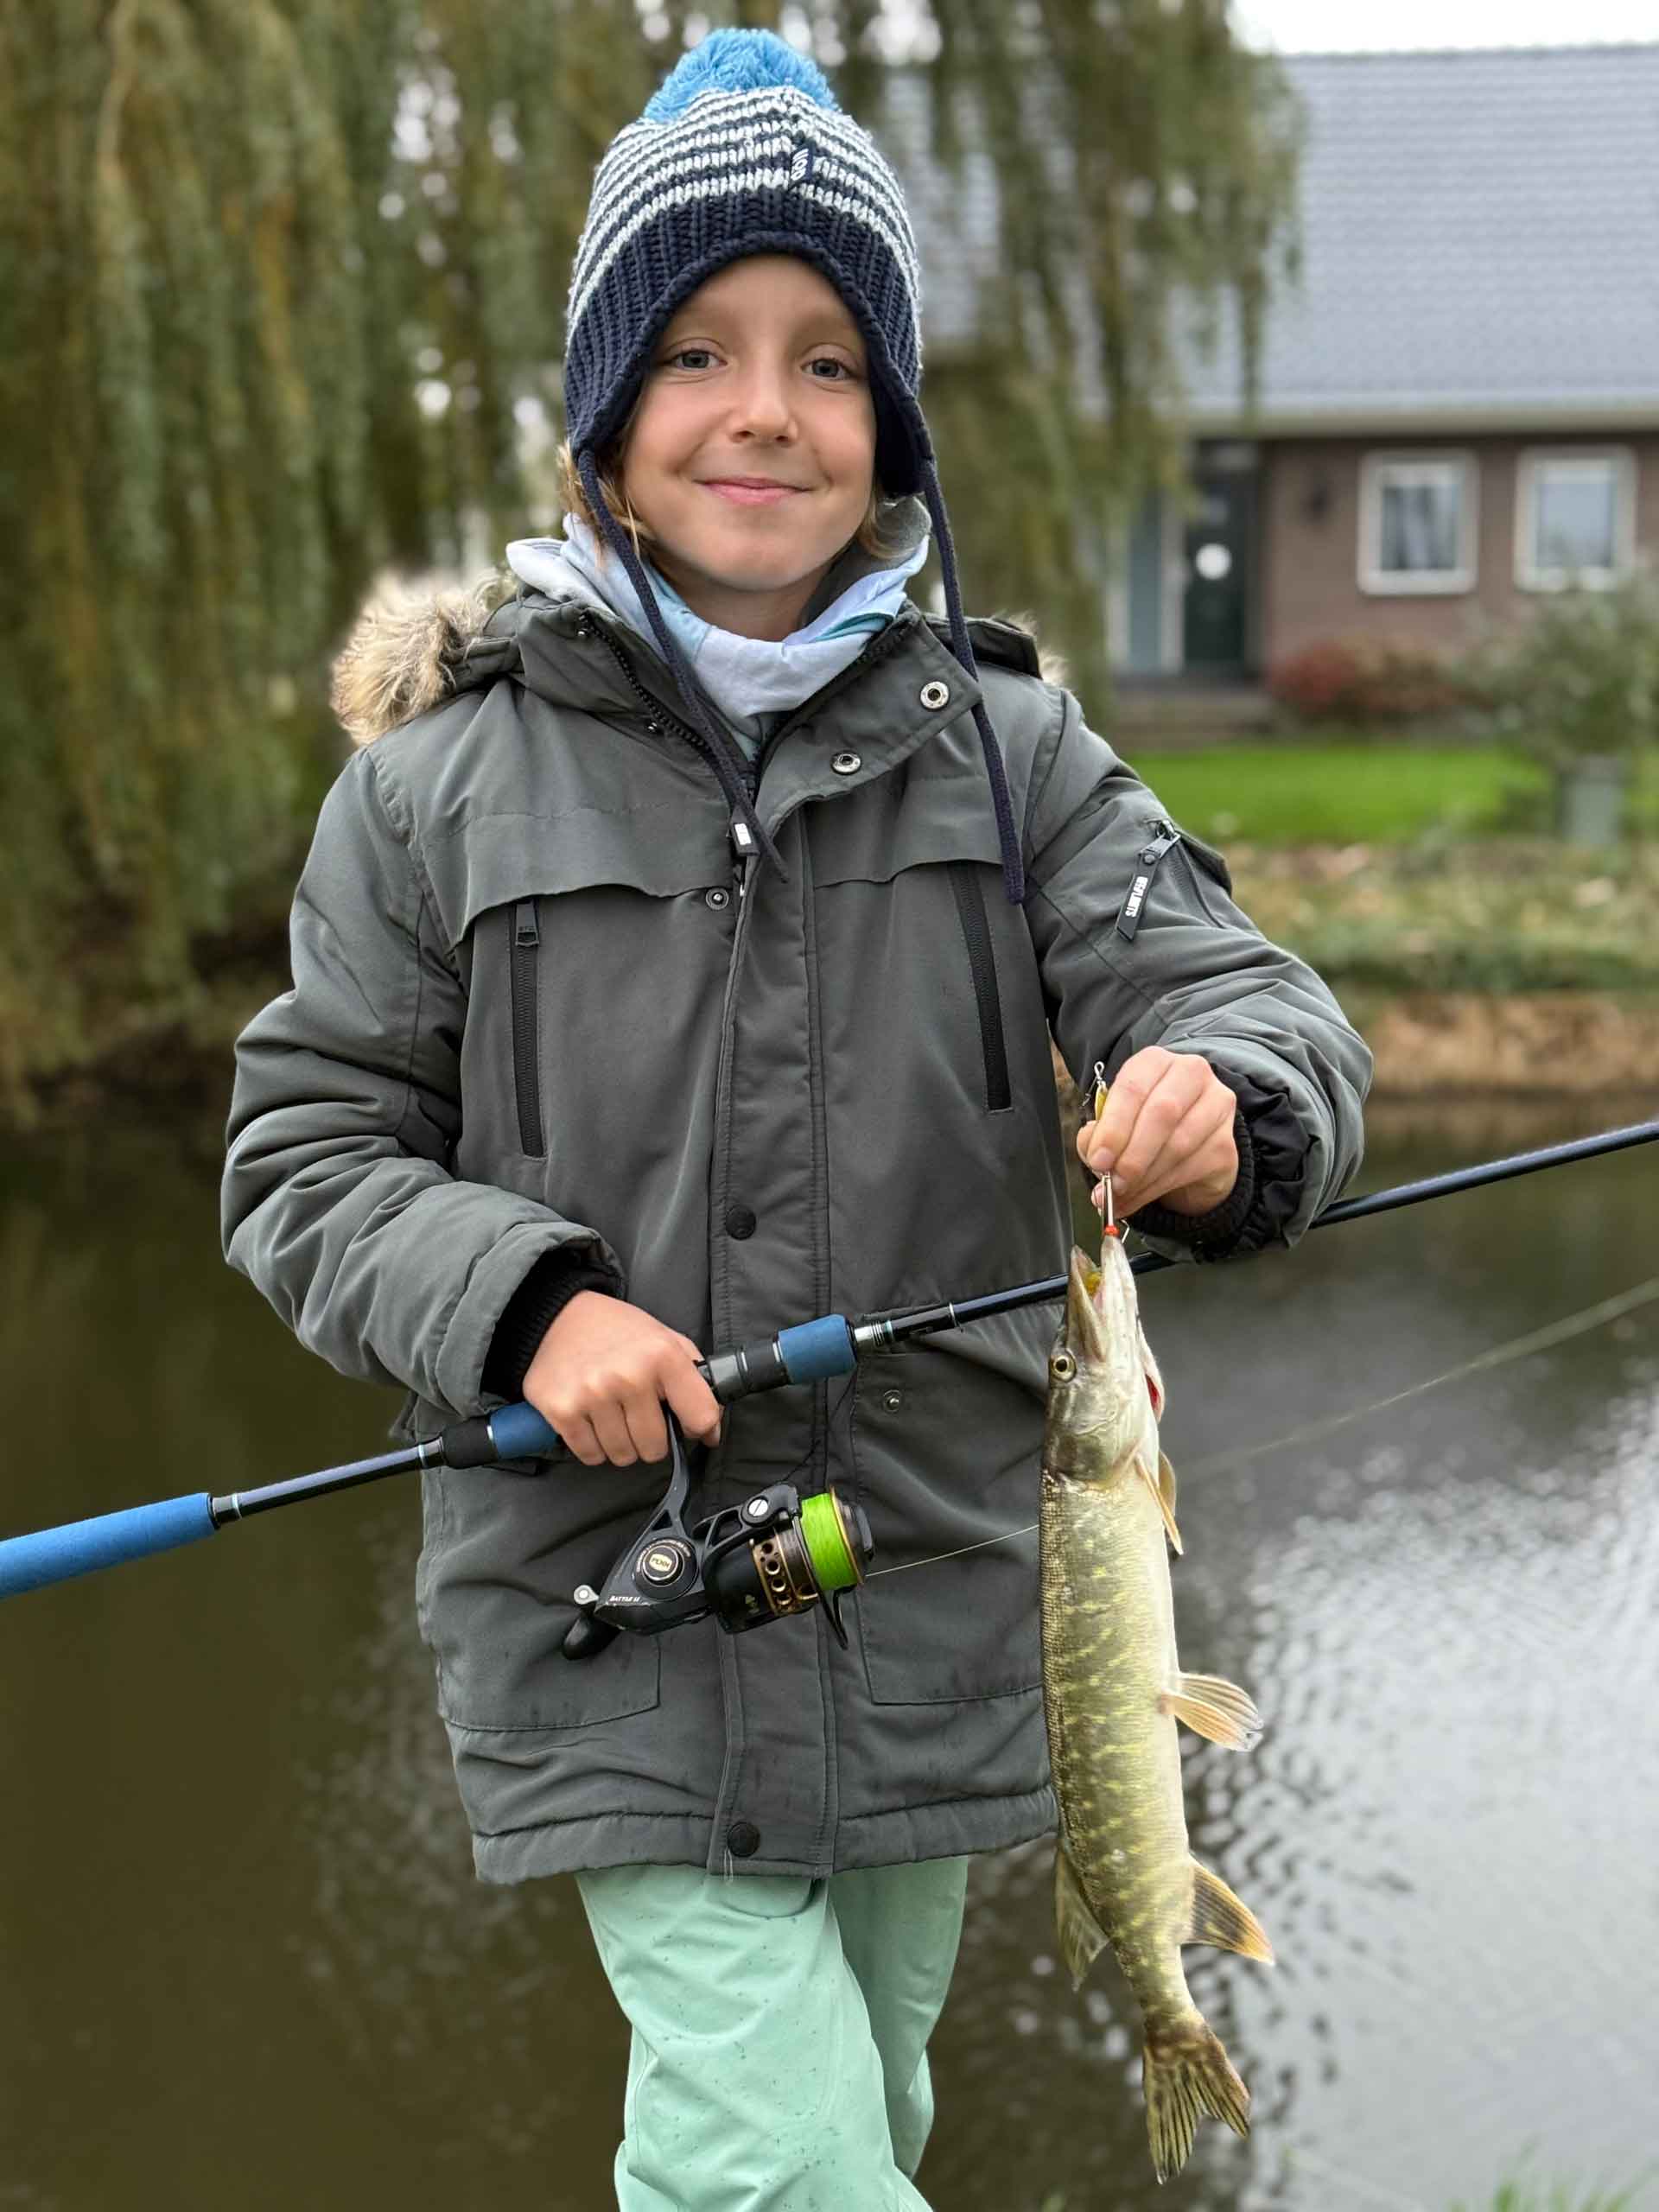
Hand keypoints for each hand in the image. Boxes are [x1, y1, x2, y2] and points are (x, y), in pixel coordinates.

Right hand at [522, 1291, 722, 1467]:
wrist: (558, 1316)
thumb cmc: (617, 1331)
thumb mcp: (665, 1338)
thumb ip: (695, 1380)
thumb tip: (710, 1432)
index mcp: (662, 1355)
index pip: (701, 1417)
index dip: (698, 1428)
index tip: (686, 1424)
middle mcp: (628, 1376)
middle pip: (655, 1447)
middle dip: (651, 1439)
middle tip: (639, 1416)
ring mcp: (593, 1395)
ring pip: (622, 1456)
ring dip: (621, 1444)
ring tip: (613, 1415)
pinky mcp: (562, 1411)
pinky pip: (590, 1455)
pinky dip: (594, 1446)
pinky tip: (592, 1420)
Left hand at [1076, 1048, 1237, 1219]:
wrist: (1187, 1149)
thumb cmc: (1141, 1128)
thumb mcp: (1112, 1126)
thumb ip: (1097, 1137)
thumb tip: (1096, 1159)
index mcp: (1155, 1062)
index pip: (1133, 1087)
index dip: (1113, 1127)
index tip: (1098, 1160)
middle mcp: (1191, 1073)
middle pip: (1162, 1112)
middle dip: (1132, 1154)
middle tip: (1111, 1182)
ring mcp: (1216, 1105)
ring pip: (1179, 1144)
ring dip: (1144, 1177)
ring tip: (1120, 1194)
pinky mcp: (1227, 1141)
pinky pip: (1192, 1168)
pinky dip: (1159, 1188)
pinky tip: (1138, 1198)